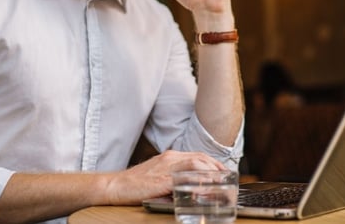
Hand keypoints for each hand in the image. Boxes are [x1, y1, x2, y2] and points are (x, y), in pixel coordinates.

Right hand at [104, 150, 225, 204]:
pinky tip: (206, 188)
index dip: (213, 162)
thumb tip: (193, 187)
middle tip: (228, 177)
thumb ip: (174, 178)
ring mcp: (166, 168)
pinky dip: (197, 182)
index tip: (224, 171)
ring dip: (211, 172)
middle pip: (200, 158)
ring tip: (222, 182)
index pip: (197, 156)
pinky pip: (184, 179)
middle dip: (217, 167)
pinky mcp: (162, 180)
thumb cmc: (135, 184)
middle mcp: (170, 158)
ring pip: (195, 164)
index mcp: (170, 156)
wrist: (115, 186)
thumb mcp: (158, 176)